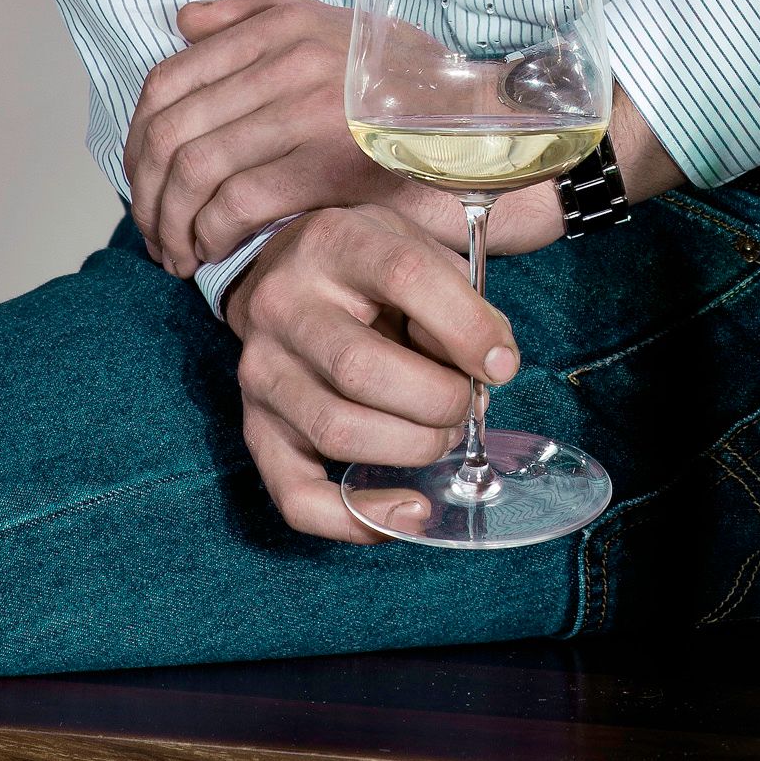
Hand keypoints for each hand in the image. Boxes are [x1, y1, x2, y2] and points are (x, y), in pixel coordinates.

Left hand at [126, 0, 439, 273]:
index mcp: (278, 26)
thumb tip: (184, 21)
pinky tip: (214, 253)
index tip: (142, 183)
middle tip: (152, 233)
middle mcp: (286, 60)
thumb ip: (254, 13)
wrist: (482, 121)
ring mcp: (307, 110)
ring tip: (177, 253)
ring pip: (195, 170)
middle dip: (146, 193)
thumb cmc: (407, 82)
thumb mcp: (331, 25)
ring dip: (171, 223)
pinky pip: (238, 203)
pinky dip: (211, 234)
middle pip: (171, 130)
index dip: (138, 141)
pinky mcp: (329, 164)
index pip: (167, 80)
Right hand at [223, 205, 521, 541]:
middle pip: (363, 369)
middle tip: (467, 402)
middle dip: (439, 400)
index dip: (465, 327)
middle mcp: (283, 306)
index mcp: (333, 242)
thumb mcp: (417, 247)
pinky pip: (298, 496)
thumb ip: (461, 298)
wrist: (287, 273)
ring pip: (338, 433)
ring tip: (441, 434)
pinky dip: (358, 517)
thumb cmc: (369, 268)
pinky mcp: (256, 429)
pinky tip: (409, 509)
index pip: (404, 276)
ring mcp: (262, 373)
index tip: (503, 364)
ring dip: (413, 448)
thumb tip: (493, 366)